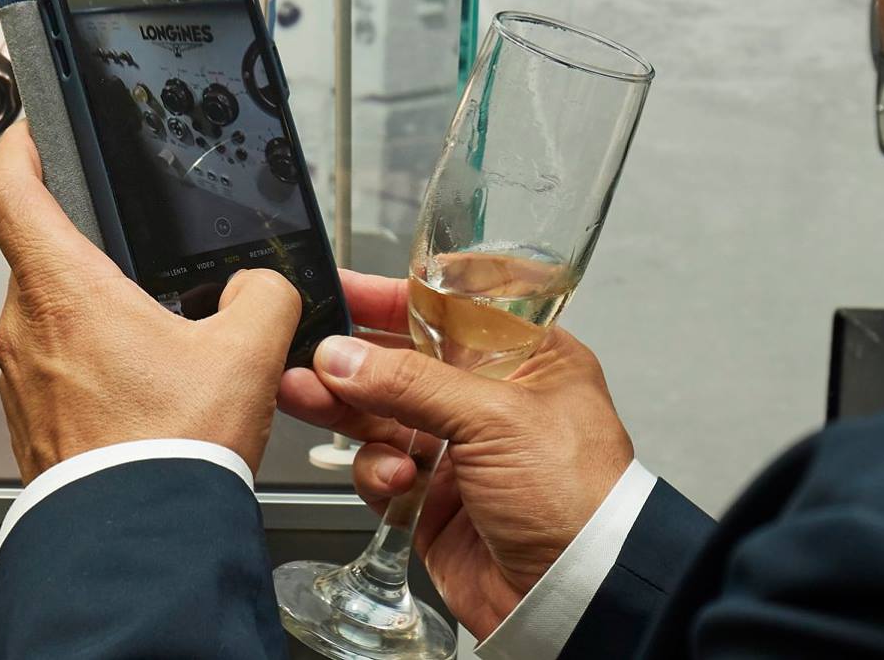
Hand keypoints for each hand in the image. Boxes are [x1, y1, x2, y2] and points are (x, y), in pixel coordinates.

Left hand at [0, 122, 301, 480]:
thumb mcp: (246, 353)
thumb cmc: (171, 452)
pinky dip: (87, 365)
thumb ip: (262, 295)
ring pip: (48, 318)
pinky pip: (53, 370)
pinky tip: (140, 390)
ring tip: (151, 335)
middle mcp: (25, 329)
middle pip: (39, 256)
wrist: (138, 545)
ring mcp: (19, 379)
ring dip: (90, 315)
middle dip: (86, 250)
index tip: (32, 132)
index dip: (19, 147)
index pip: (11, 190)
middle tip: (133, 254)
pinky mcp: (29, 422)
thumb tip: (259, 287)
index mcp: (63, 290)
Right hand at [277, 270, 633, 638]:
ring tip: (305, 395)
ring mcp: (458, 451)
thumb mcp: (497, 418)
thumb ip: (411, 382)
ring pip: (382, 414)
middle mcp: (489, 401)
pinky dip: (377, 472)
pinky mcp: (432, 499)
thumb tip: (341, 356)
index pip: (451, 311)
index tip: (344, 286)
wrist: (578, 598)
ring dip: (344, 406)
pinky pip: (382, 470)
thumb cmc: (575, 496)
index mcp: (526, 360)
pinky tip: (393, 479)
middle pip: (404, 361)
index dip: (396, 296)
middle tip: (307, 348)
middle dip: (353, 357)